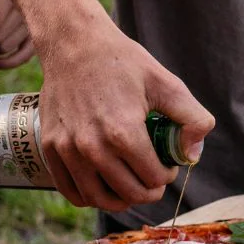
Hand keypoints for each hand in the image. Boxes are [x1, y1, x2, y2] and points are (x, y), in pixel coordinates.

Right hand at [36, 13, 214, 211]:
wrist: (73, 43)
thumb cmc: (122, 62)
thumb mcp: (166, 83)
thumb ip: (192, 118)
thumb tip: (193, 154)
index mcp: (123, 132)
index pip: (153, 179)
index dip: (166, 175)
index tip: (166, 164)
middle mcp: (92, 146)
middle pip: (129, 194)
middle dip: (149, 190)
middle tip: (153, 177)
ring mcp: (68, 150)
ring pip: (99, 199)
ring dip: (121, 200)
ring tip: (131, 185)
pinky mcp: (50, 148)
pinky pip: (72, 191)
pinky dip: (91, 196)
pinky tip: (104, 185)